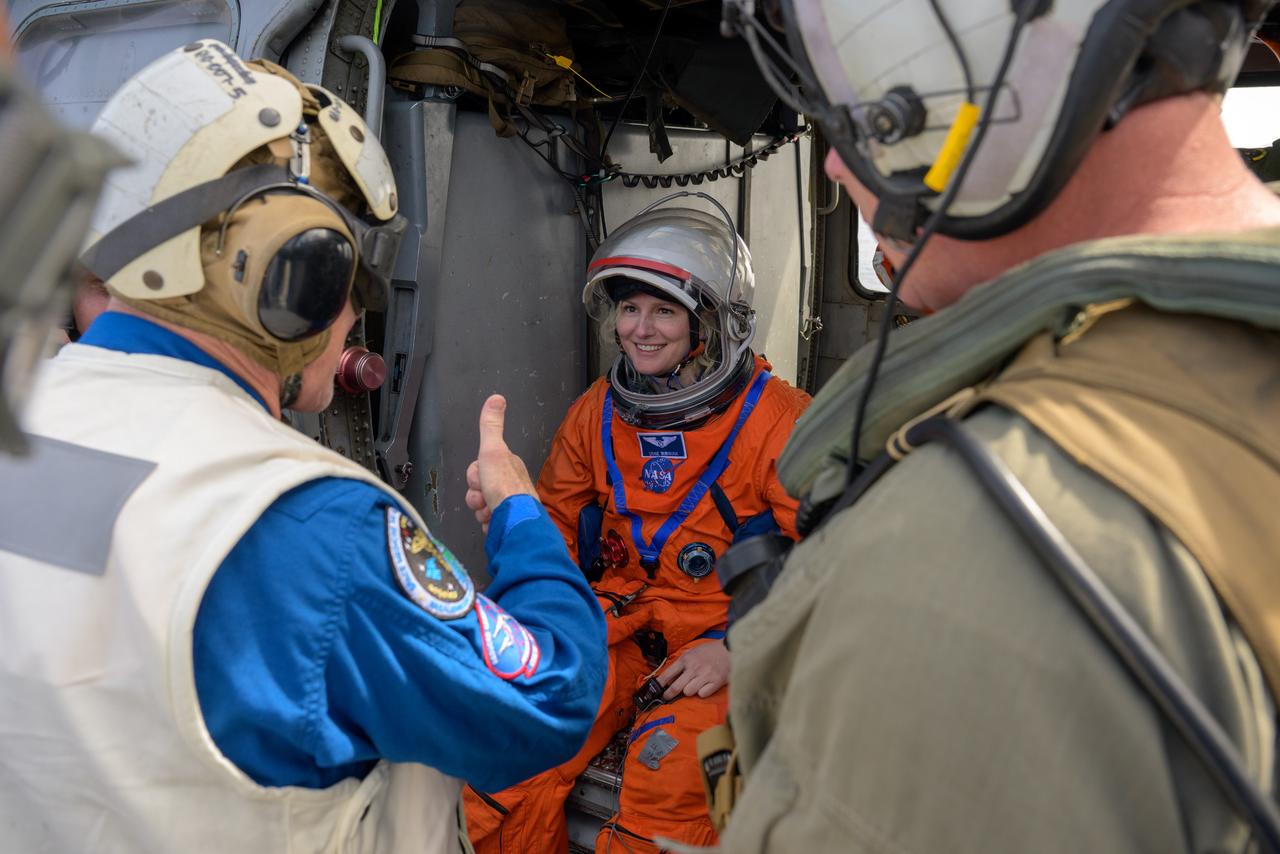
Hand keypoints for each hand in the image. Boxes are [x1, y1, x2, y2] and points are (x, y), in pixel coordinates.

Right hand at [465, 395, 535, 533]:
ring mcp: (510, 504)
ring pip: (481, 506)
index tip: (481, 480)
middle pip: (477, 489)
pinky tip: (494, 522)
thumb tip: (497, 398)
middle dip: (476, 496)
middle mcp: (510, 484)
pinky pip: (489, 522)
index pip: (477, 469)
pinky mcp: (509, 522)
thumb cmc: (504, 487)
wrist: (515, 521)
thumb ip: (491, 425)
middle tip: (485, 498)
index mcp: (507, 466)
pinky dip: (488, 523)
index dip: (474, 477)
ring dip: (481, 511)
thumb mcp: (493, 450)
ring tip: (491, 511)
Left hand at [659, 639, 729, 699]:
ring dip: (689, 691)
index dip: (659, 685)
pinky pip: (702, 694)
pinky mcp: (715, 682)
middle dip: (668, 694)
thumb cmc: (709, 652)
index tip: (655, 691)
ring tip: (694, 685)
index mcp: (686, 659)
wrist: (729, 649)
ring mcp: (705, 675)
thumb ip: (681, 665)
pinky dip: (702, 692)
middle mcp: (694, 667)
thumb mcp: (692, 653)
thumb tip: (668, 679)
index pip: (667, 674)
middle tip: (667, 697)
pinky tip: (705, 686)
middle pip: (675, 687)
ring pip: (688, 692)